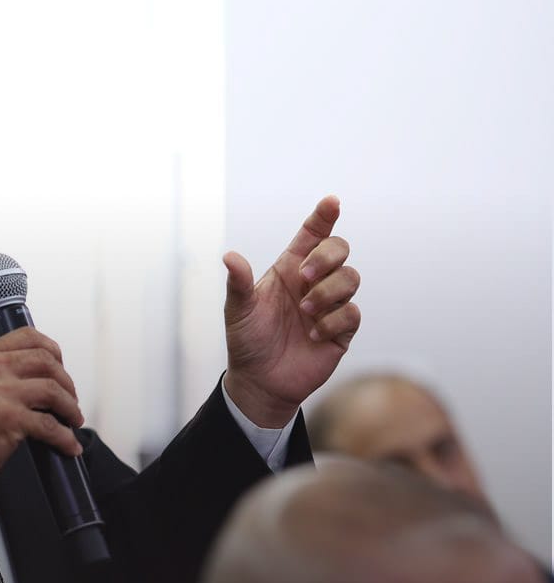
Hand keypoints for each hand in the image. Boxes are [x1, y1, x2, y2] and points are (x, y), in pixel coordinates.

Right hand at [0, 327, 82, 489]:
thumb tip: (33, 378)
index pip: (28, 337)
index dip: (53, 350)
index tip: (60, 366)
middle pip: (47, 361)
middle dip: (66, 382)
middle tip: (69, 399)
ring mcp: (2, 392)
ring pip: (54, 391)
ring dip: (70, 408)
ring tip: (72, 420)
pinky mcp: (11, 419)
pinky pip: (51, 425)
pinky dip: (65, 437)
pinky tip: (67, 444)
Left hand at [222, 195, 360, 426]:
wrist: (260, 381)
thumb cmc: (247, 341)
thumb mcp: (238, 311)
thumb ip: (239, 283)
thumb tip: (230, 256)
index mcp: (288, 270)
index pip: (312, 235)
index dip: (323, 217)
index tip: (331, 202)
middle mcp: (313, 282)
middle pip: (339, 249)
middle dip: (327, 256)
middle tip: (305, 276)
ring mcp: (330, 305)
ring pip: (351, 277)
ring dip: (329, 292)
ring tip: (304, 312)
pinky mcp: (342, 330)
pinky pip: (352, 313)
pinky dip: (333, 321)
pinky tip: (313, 335)